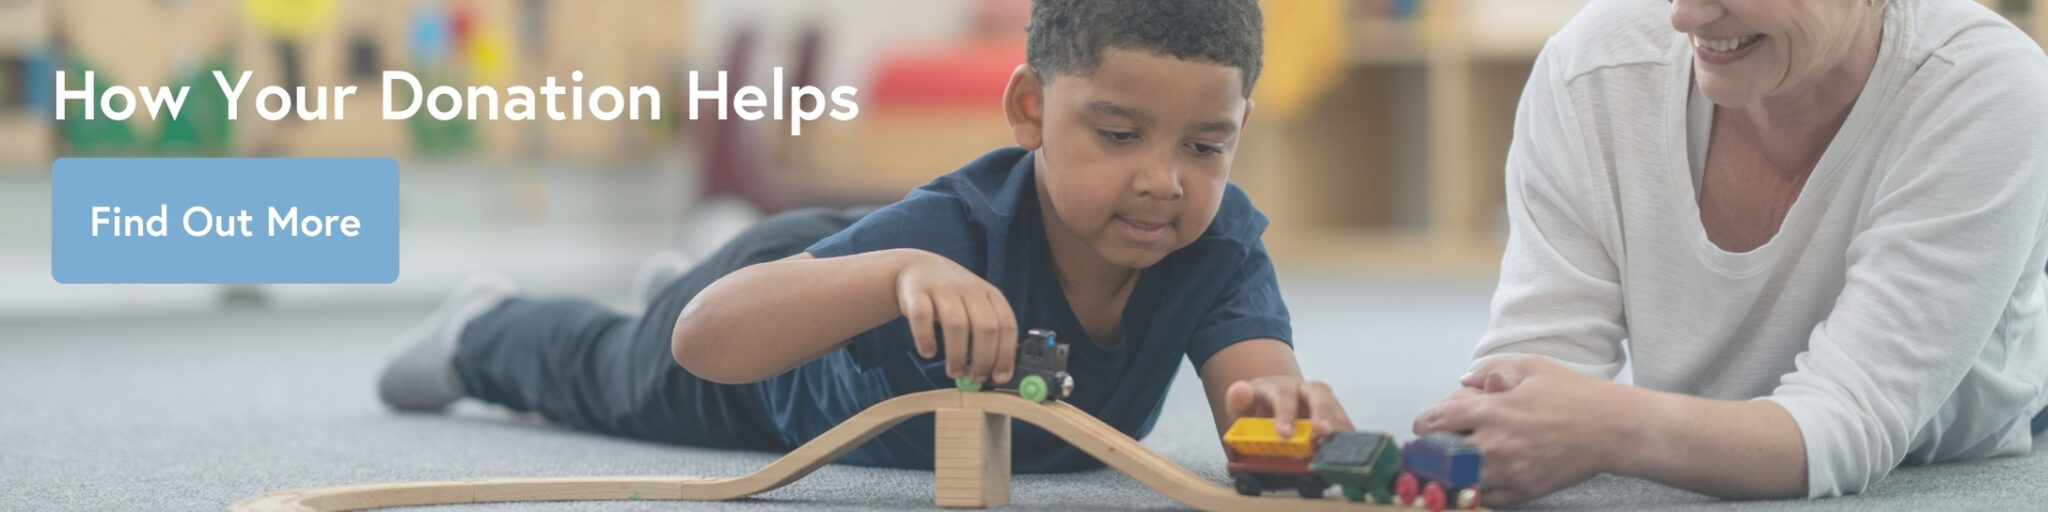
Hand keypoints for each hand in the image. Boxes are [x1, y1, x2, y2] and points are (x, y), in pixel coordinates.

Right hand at [895, 250, 1018, 384]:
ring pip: (956, 325)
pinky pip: (922, 318)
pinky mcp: (916, 293)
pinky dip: (926, 339)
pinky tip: (928, 353)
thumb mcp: (976, 306)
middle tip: (975, 378)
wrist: (918, 268)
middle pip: (985, 327)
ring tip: (954, 372)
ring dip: (957, 355)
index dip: (1006, 354)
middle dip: (983, 359)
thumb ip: (988, 334)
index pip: (1007, 325)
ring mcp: (943, 289)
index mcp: (990, 294)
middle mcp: (969, 289)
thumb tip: (997, 373)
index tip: (1000, 377)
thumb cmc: (953, 298)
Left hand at [1225, 376, 1352, 438]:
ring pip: (1335, 407)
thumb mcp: (1241, 404)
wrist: (1271, 404)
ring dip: (1339, 426)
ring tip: (1338, 446)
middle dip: (1322, 412)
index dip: (1286, 414)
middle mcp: (1304, 389)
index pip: (1284, 396)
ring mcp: (1322, 401)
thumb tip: (1238, 390)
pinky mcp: (1333, 414)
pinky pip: (1343, 423)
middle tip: (1323, 432)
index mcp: (1279, 386)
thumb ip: (1238, 399)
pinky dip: (1346, 437)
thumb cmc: (1256, 407)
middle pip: (1318, 394)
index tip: (1285, 435)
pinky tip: (1345, 451)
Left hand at [1413, 355, 1639, 505]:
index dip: (1424, 425)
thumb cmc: (1573, 395)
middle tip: (1433, 448)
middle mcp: (1493, 444)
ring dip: (1452, 472)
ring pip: (1459, 479)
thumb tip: (1465, 380)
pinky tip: (1478, 480)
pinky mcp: (1522, 491)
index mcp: (1490, 411)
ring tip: (1452, 465)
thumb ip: (1491, 370)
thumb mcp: (1530, 367)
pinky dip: (1476, 491)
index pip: (1436, 422)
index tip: (1424, 427)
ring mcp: (1507, 472)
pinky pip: (1485, 499)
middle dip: (1433, 450)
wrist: (1611, 429)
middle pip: (1441, 455)